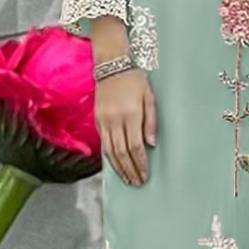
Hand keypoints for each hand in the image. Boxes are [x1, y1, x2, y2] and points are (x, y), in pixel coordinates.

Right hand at [98, 68, 155, 187]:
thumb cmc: (135, 79)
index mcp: (131, 114)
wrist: (111, 65)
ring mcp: (104, 121)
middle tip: (137, 183)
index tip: (145, 175)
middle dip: (130, 170)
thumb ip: (150, 121)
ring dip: (118, 168)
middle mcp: (115, 120)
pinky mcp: (97, 121)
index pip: (135, 146)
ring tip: (127, 179)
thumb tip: (150, 144)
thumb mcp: (149, 96)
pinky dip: (109, 157)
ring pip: (110, 152)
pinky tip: (116, 165)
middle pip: (121, 153)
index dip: (140, 163)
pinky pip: (103, 143)